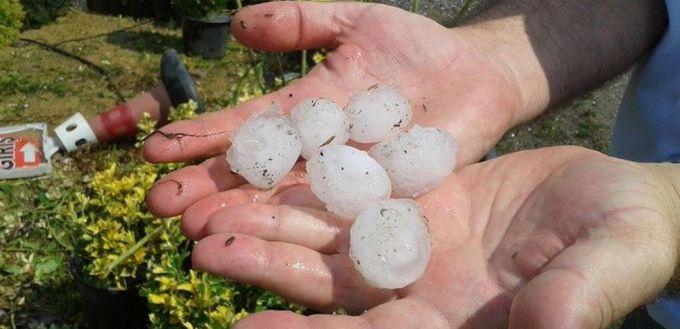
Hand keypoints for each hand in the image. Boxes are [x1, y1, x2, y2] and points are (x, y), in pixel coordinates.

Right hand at [143, 1, 520, 216]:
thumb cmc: (417, 47)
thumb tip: (238, 24)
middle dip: (209, 188)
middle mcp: (320, 154)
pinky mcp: (390, 199)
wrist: (479, 73)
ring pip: (292, 203)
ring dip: (246, 217)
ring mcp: (353, 180)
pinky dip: (312, 231)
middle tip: (159, 206)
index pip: (245, 129)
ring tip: (199, 231)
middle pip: (258, 175)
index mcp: (305, 112)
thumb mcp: (356, 20)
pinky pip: (348, 216)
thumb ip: (301, 21)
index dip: (202, 138)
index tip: (154, 149)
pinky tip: (278, 244)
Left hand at [186, 146, 677, 327]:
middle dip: (270, 274)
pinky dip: (311, 188)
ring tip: (215, 216)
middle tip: (206, 253)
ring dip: (274, 230)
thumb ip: (576, 300)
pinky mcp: (415, 205)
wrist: (621, 200)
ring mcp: (414, 249)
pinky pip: (354, 195)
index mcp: (460, 326)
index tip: (249, 327)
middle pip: (333, 291)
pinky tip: (269, 172)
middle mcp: (423, 296)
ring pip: (331, 243)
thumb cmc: (630, 239)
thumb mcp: (612, 264)